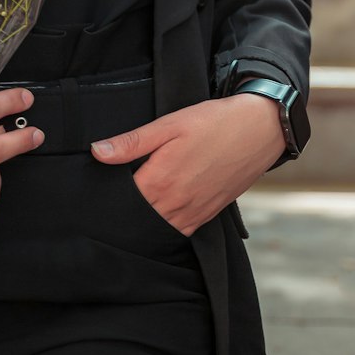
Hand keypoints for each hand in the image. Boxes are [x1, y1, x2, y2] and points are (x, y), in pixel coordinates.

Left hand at [90, 95, 284, 235]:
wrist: (259, 130)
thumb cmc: (213, 122)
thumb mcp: (169, 124)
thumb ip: (132, 142)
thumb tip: (97, 152)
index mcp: (160, 180)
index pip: (122, 201)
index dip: (106, 195)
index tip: (95, 189)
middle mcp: (176, 203)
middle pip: (138, 219)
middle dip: (123, 211)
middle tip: (107, 202)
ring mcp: (194, 213)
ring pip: (158, 229)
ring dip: (143, 221)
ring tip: (129, 209)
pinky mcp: (208, 214)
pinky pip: (180, 231)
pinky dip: (165, 228)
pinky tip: (158, 213)